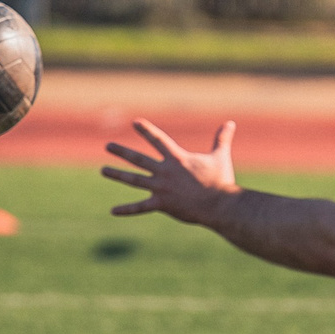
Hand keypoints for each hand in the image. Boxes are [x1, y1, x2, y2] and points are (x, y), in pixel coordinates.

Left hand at [101, 120, 240, 223]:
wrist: (219, 205)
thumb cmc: (220, 181)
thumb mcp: (220, 156)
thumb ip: (222, 139)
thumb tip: (231, 122)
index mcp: (177, 158)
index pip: (158, 140)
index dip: (146, 130)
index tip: (134, 122)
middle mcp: (165, 171)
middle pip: (138, 159)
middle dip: (122, 151)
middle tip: (107, 146)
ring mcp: (161, 188)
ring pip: (134, 179)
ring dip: (117, 174)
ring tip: (103, 170)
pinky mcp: (162, 204)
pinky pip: (140, 207)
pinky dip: (127, 209)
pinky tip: (113, 211)